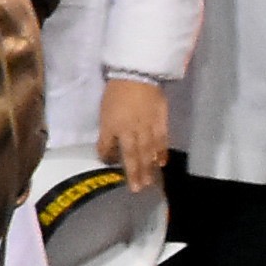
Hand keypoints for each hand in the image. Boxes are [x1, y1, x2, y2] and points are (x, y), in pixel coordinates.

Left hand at [97, 75, 169, 189]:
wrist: (137, 75)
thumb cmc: (116, 92)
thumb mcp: (104, 112)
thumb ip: (107, 132)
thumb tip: (108, 150)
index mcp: (112, 126)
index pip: (108, 147)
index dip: (108, 159)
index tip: (110, 169)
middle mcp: (130, 130)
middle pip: (132, 155)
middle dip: (134, 173)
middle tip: (137, 189)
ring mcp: (147, 126)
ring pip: (148, 151)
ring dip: (148, 168)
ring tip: (149, 182)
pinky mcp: (161, 121)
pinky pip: (162, 140)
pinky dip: (161, 153)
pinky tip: (161, 164)